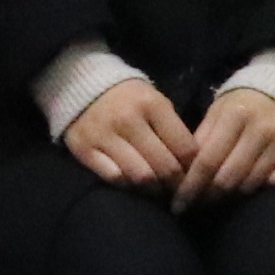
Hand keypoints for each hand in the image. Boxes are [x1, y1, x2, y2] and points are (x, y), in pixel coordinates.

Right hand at [61, 76, 189, 190]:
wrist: (80, 84)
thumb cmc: (127, 97)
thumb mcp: (156, 101)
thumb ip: (173, 130)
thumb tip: (191, 166)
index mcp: (152, 104)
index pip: (185, 148)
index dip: (193, 168)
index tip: (193, 175)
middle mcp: (128, 119)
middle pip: (164, 167)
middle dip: (175, 184)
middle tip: (177, 190)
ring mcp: (104, 135)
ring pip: (140, 177)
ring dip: (153, 189)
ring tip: (156, 190)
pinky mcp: (84, 149)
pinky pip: (114, 178)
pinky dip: (127, 185)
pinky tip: (132, 183)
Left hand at [177, 84, 274, 207]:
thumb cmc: (245, 102)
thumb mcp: (219, 110)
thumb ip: (202, 138)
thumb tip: (183, 174)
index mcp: (235, 114)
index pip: (206, 161)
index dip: (190, 187)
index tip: (179, 205)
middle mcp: (261, 127)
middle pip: (228, 178)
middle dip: (209, 196)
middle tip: (199, 204)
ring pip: (250, 185)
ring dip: (232, 194)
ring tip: (223, 195)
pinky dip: (259, 188)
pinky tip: (250, 185)